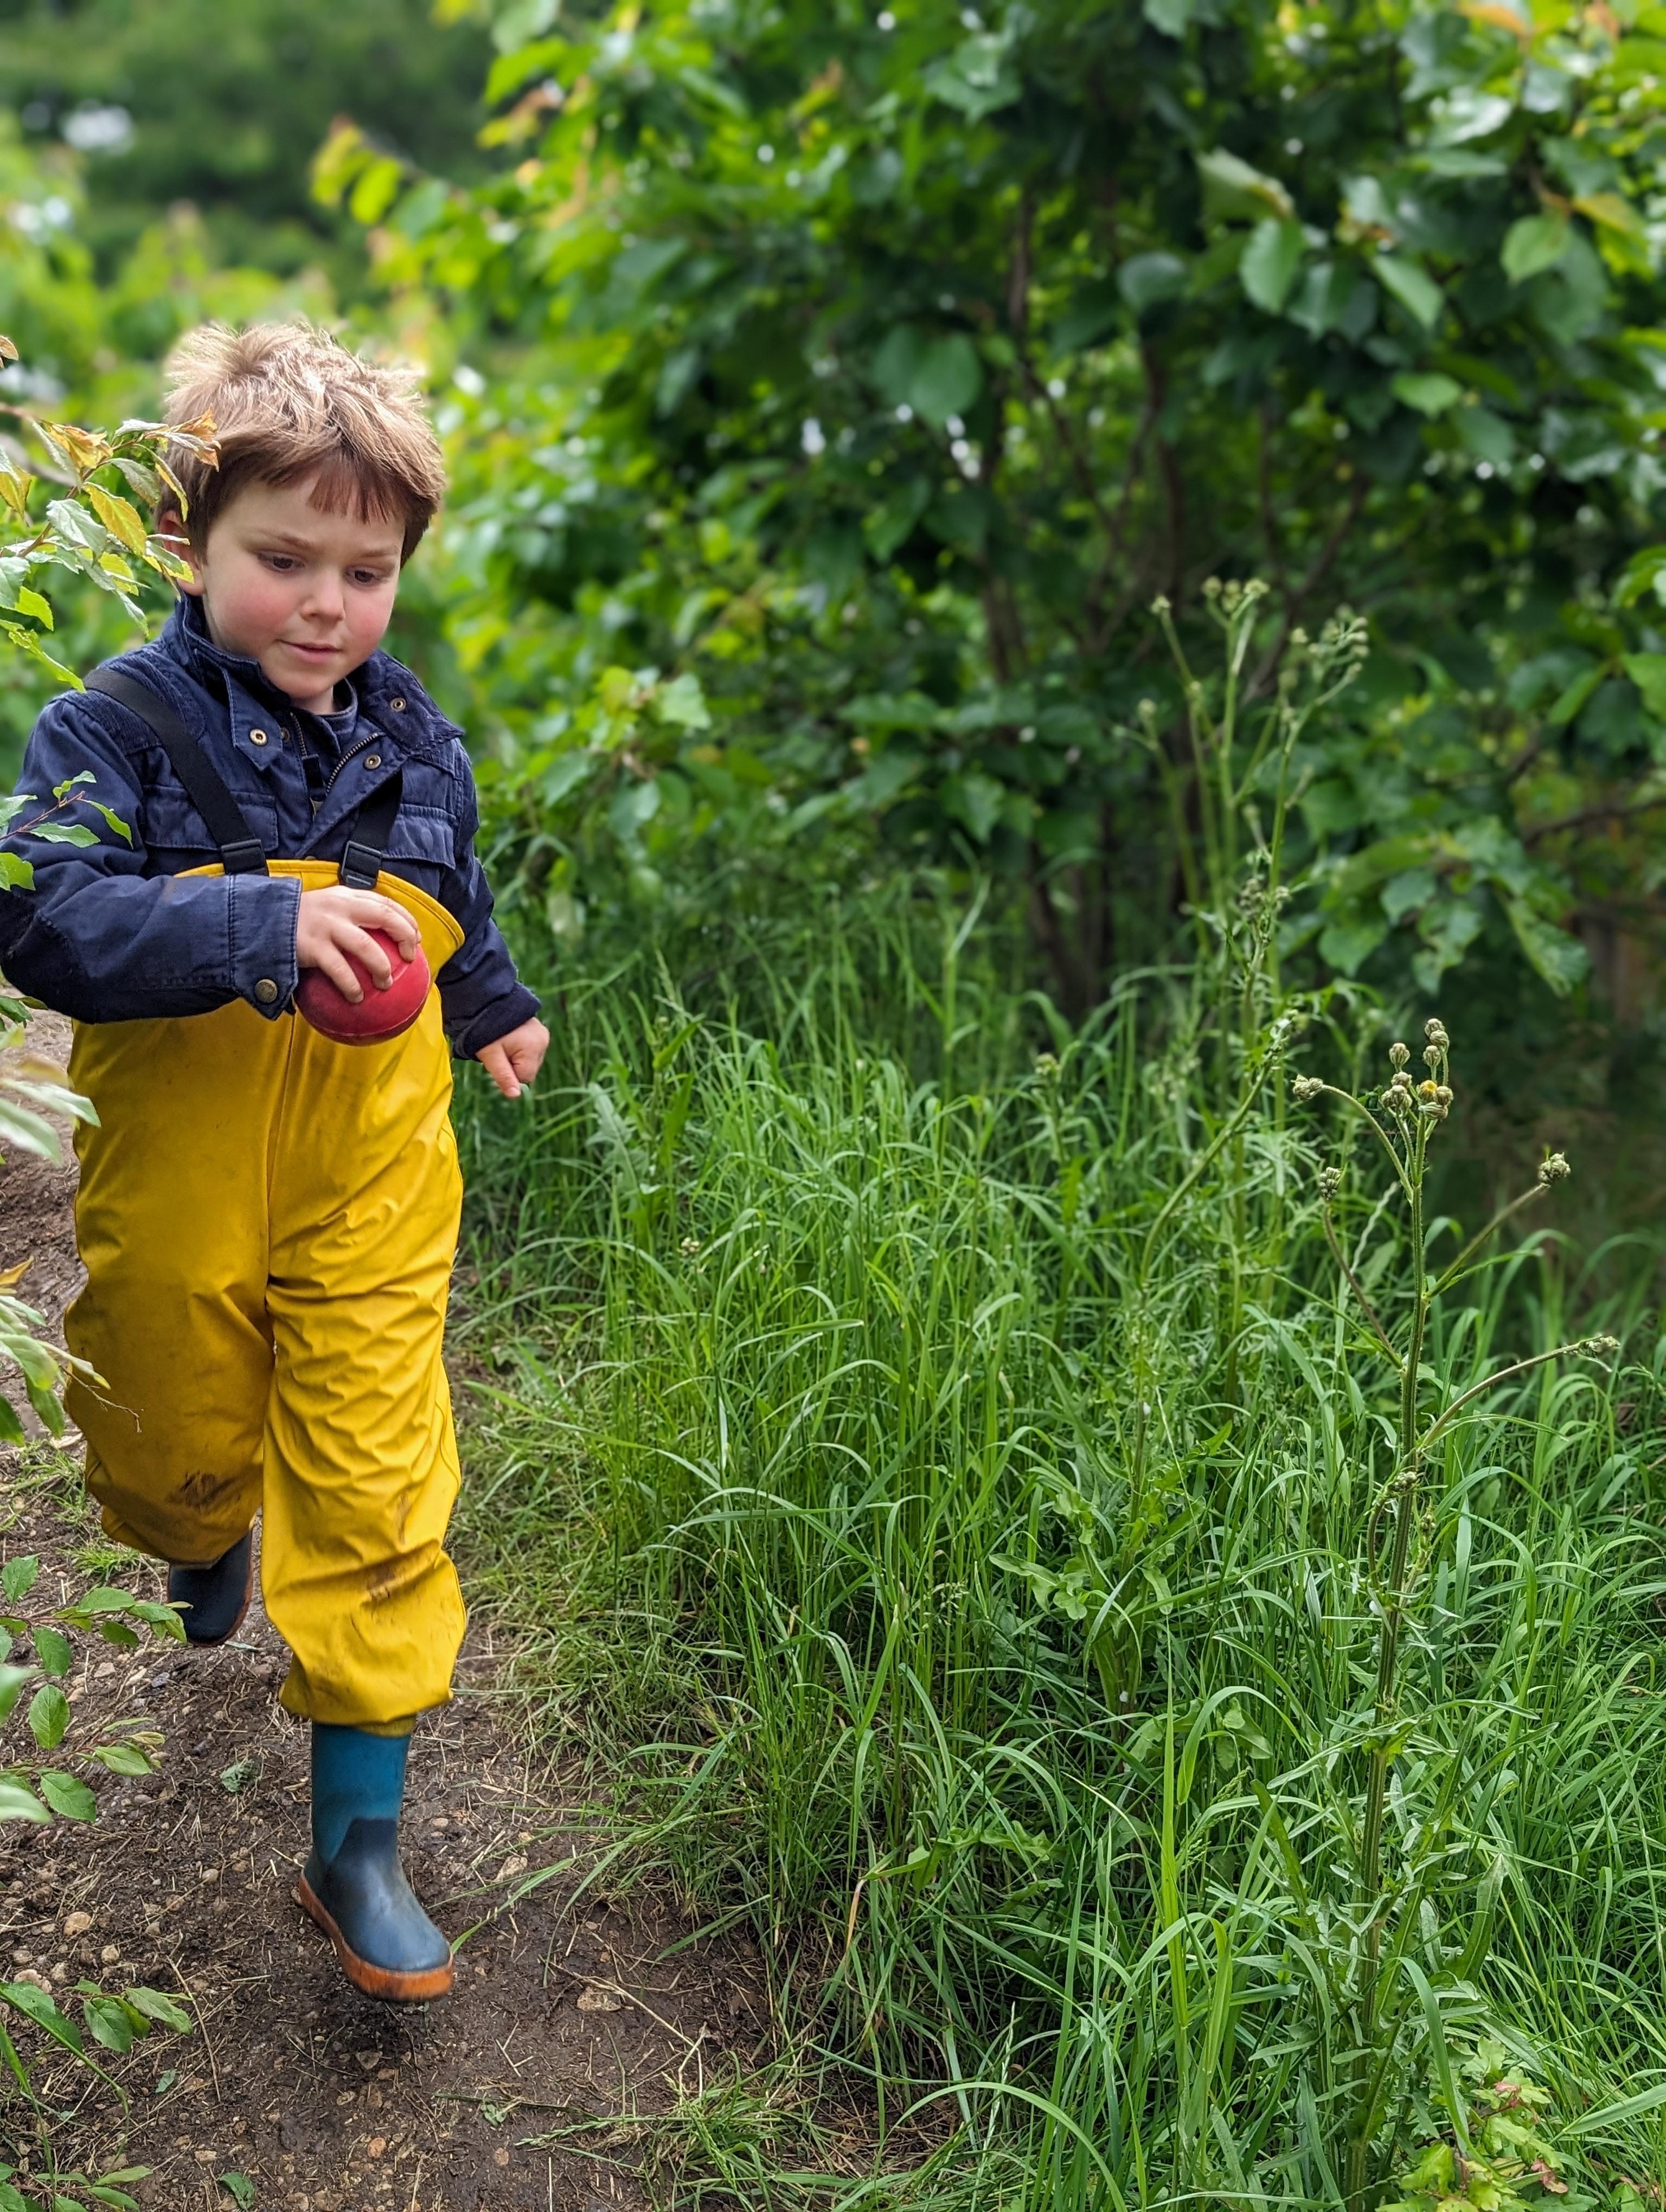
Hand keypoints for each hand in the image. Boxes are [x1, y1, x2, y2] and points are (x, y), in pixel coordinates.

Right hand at [295, 886, 420, 1001]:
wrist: (259, 920)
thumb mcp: (325, 909)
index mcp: (345, 896)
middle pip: (384, 917)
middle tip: (409, 957)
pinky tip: (356, 998)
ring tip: (385, 983)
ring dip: (381, 967)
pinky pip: (340, 970)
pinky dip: (352, 986)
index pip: (385, 902)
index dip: (406, 919)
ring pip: (366, 946)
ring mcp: (326, 925)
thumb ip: (348, 916)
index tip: (416, 937)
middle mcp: (339, 907)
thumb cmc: (298, 921)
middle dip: (404, 936)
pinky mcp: (313, 946)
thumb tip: (377, 940)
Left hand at [476, 1017, 549, 1099]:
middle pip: (528, 1069)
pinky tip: (511, 1038)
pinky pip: (531, 1050)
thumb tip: (515, 1096)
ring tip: (504, 1043)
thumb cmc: (485, 1031)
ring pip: (529, 1061)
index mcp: (533, 1048)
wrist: (486, 1004)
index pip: (525, 1077)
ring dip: (516, 1057)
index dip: (509, 1072)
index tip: (498, 1059)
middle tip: (499, 1050)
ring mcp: (543, 1035)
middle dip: (513, 1065)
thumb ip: (504, 1076)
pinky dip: (520, 1049)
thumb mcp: (491, 1056)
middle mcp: (543, 1041)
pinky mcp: (540, 1031)